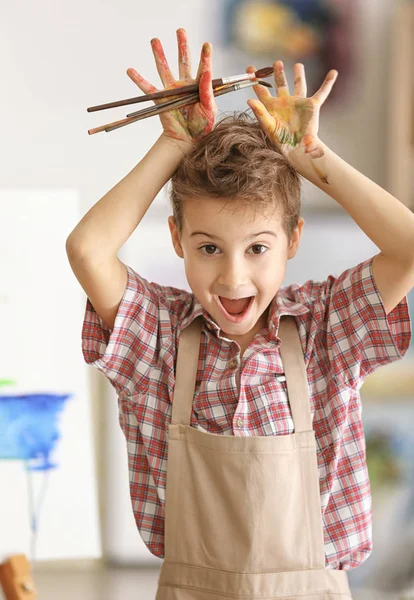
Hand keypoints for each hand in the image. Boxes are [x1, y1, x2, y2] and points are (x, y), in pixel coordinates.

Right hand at [127, 29, 216, 144]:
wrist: (188, 141)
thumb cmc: (202, 127)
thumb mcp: (210, 109)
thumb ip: (207, 91)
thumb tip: (207, 72)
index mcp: (199, 86)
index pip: (203, 68)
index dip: (205, 56)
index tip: (207, 45)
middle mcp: (185, 85)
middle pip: (183, 61)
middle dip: (182, 45)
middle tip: (180, 30)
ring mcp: (172, 90)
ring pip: (165, 69)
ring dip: (160, 54)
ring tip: (155, 40)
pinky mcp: (161, 99)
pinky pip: (148, 89)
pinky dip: (139, 80)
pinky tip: (130, 70)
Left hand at [246, 61, 337, 164]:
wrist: (298, 148)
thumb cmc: (281, 141)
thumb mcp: (268, 126)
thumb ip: (260, 113)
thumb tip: (249, 100)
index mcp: (272, 107)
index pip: (262, 91)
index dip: (256, 80)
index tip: (250, 69)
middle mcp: (285, 103)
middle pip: (281, 84)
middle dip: (278, 73)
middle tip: (277, 62)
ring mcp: (298, 103)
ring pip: (299, 85)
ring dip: (299, 74)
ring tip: (298, 65)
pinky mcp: (312, 106)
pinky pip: (322, 93)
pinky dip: (328, 83)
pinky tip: (333, 73)